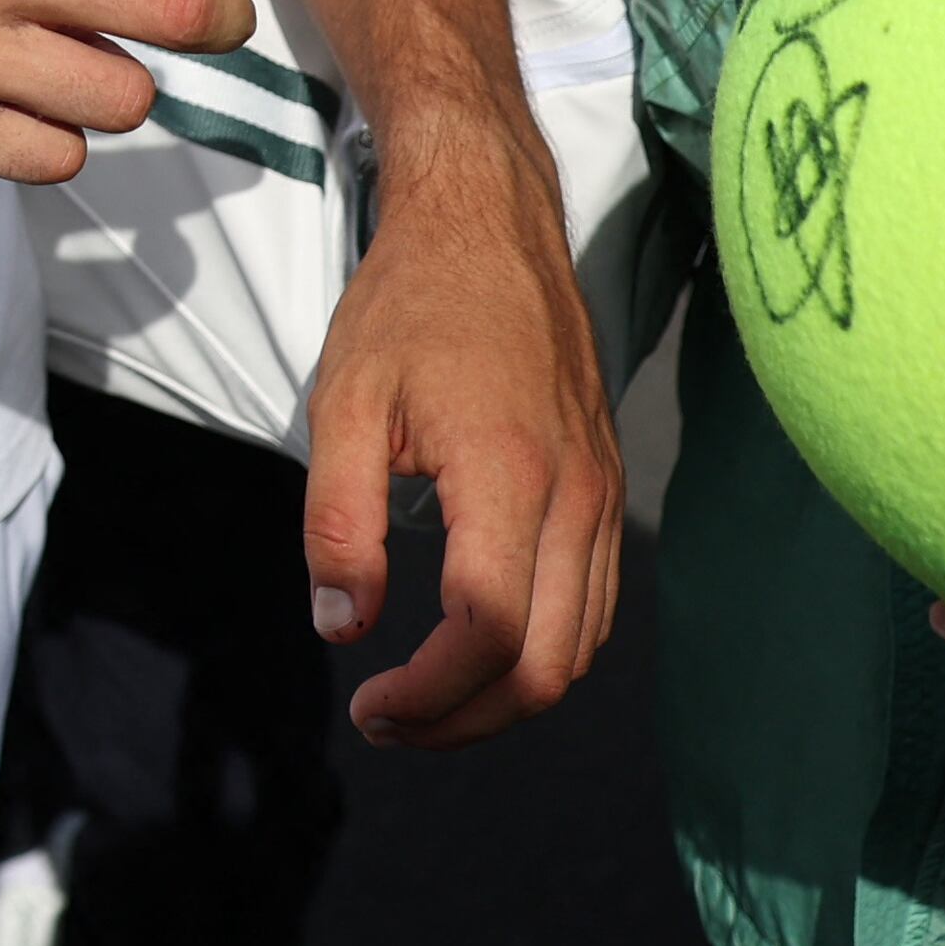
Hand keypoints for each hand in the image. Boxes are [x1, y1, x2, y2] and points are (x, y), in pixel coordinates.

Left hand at [303, 132, 620, 744]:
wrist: (490, 224)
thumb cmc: (411, 303)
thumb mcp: (345, 401)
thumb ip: (339, 520)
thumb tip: (342, 625)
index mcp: (508, 473)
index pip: (488, 631)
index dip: (430, 694)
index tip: (369, 706)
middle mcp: (575, 495)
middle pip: (547, 664)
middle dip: (467, 718)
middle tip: (389, 721)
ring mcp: (601, 493)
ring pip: (580, 645)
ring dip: (506, 695)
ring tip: (424, 698)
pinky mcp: (605, 486)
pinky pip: (593, 602)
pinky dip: (543, 649)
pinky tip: (479, 647)